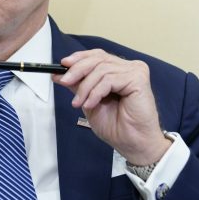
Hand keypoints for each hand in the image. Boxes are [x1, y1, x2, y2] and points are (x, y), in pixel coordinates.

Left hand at [52, 50, 170, 164]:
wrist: (132, 144)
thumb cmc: (117, 127)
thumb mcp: (90, 102)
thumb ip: (79, 86)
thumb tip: (60, 74)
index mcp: (119, 70)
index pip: (97, 55)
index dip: (79, 58)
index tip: (62, 65)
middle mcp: (128, 68)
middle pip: (98, 59)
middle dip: (77, 70)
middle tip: (64, 81)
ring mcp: (135, 71)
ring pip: (101, 70)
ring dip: (85, 87)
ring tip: (79, 102)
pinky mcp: (138, 79)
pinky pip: (109, 79)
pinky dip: (95, 92)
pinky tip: (90, 104)